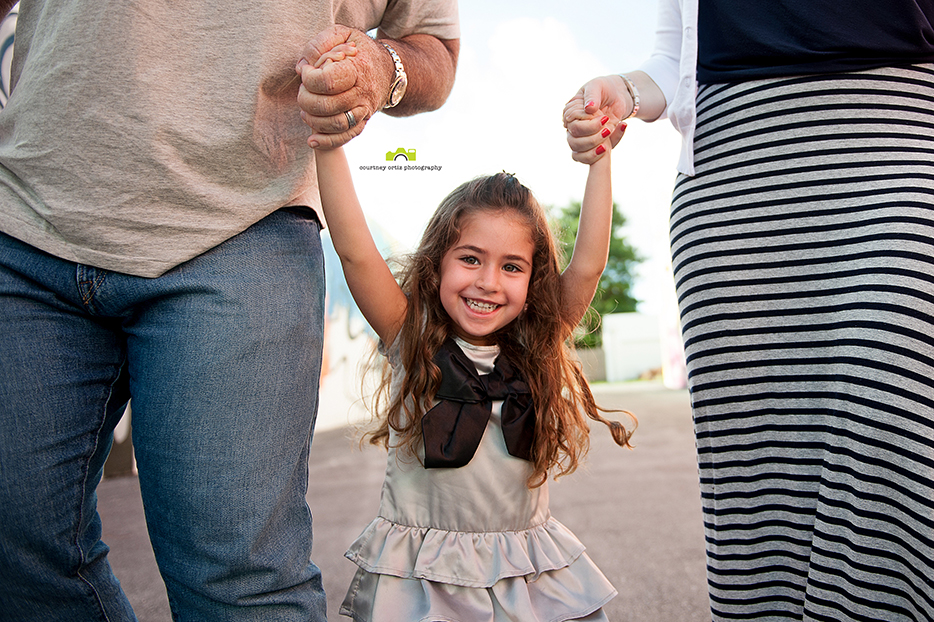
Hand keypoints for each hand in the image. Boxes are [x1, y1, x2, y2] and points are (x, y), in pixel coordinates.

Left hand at [295, 25, 394, 148]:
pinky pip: (346, 137)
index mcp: (358, 68)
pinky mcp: (362, 122)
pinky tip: (312, 140)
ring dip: (314, 120)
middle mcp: (363, 92)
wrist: (387, 69)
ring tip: (305, 111)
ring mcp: (364, 110)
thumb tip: (301, 67)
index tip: (305, 71)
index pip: (327, 81)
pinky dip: (327, 142)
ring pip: (336, 124)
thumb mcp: (342, 35)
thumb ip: (319, 44)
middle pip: (329, 105)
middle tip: (303, 91)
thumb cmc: (358, 51)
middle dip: (306, 100)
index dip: (309, 79)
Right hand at [563, 76, 629, 163]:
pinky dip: (600, 154)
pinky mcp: (592, 146)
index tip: (602, 116)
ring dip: (596, 145)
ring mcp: (582, 138)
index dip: (587, 124)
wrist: (618, 96)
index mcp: (570, 114)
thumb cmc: (604, 89)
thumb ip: (592, 95)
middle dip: (593, 136)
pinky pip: (589, 159)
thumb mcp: (597, 86)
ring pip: (580, 152)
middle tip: (607, 124)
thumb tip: (589, 108)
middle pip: (574, 141)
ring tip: (609, 132)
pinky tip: (609, 145)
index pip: (573, 126)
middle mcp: (572, 128)